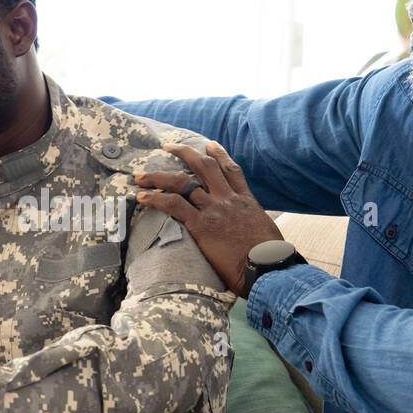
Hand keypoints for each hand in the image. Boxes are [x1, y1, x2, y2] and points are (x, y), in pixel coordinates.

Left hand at [135, 140, 282, 295]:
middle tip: (167, 147)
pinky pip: (174, 205)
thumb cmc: (271, 258)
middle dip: (183, 152)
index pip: (231, 170)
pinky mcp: (202, 225)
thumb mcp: (266, 232)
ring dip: (158, 176)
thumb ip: (253, 225)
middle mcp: (228, 199)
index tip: (208, 144)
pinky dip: (155, 198)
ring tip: (140, 175)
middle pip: (204, 166)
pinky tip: (141, 197)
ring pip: (182, 182)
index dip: (219, 154)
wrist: (269, 268)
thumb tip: (252, 232)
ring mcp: (214, 209)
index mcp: (245, 200)